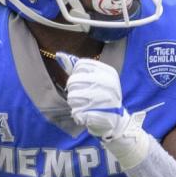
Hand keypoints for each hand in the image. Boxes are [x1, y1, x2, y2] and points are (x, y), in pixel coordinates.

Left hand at [55, 52, 151, 168]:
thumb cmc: (102, 97)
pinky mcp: (99, 115)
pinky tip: (86, 115)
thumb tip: (59, 55)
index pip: (80, 66)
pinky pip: (76, 112)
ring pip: (72, 97)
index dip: (75, 75)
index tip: (82, 83)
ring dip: (74, 104)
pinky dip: (78, 115)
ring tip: (84, 106)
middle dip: (72, 91)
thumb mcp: (94, 79)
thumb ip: (76, 68)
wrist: (116, 121)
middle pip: (73, 81)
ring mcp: (105, 99)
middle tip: (81, 97)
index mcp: (108, 72)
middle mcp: (108, 83)